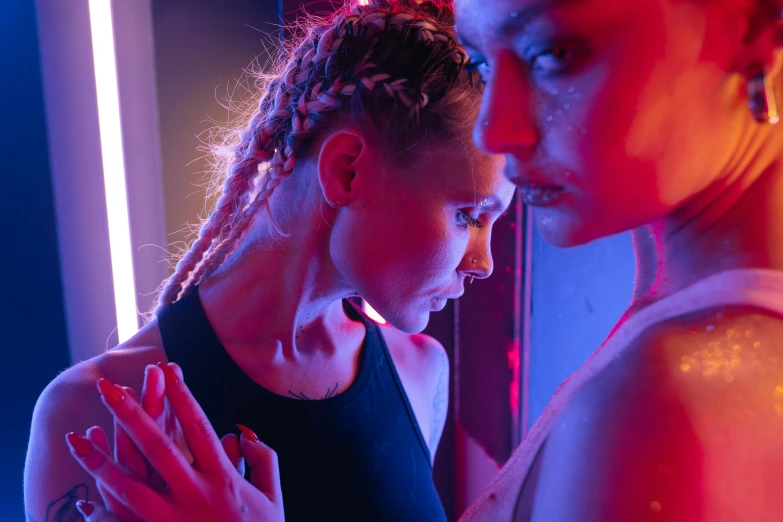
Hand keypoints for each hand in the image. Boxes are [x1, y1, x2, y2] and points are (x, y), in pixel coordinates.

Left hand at [66, 362, 283, 521]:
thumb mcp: (273, 498)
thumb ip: (264, 459)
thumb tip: (242, 432)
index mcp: (224, 478)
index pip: (198, 428)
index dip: (182, 396)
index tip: (168, 368)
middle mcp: (195, 496)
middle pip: (157, 448)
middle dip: (131, 415)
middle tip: (108, 388)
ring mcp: (172, 521)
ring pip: (129, 487)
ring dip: (100, 461)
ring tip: (76, 439)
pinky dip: (102, 512)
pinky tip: (81, 501)